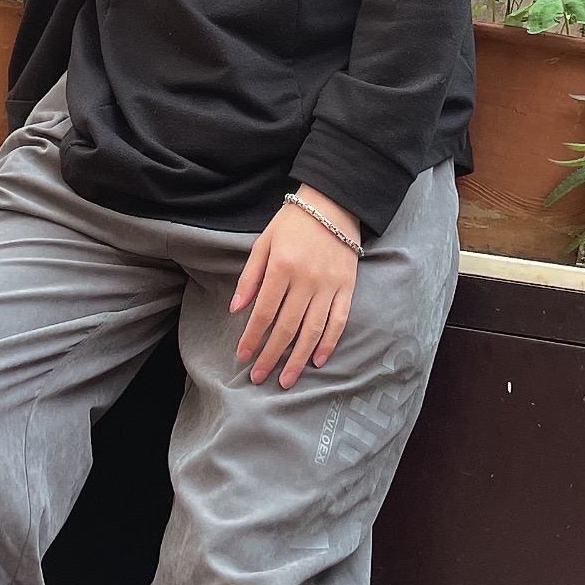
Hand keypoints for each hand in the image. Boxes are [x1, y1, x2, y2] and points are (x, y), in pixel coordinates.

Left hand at [230, 191, 362, 389]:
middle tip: (259, 377)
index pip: (264, 312)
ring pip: (312, 330)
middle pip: (286, 327)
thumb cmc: (293, 223)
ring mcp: (329, 285)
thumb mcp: (263, 242)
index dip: (252, 337)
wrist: (333, 204)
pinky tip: (317, 360)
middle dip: (271, 356)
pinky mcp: (347, 287)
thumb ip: (250, 277)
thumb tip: (236, 309)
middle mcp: (306, 279)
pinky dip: (328, 343)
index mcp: (282, 267)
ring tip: (286, 380)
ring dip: (298, 358)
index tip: (242, 356)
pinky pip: (339, 321)